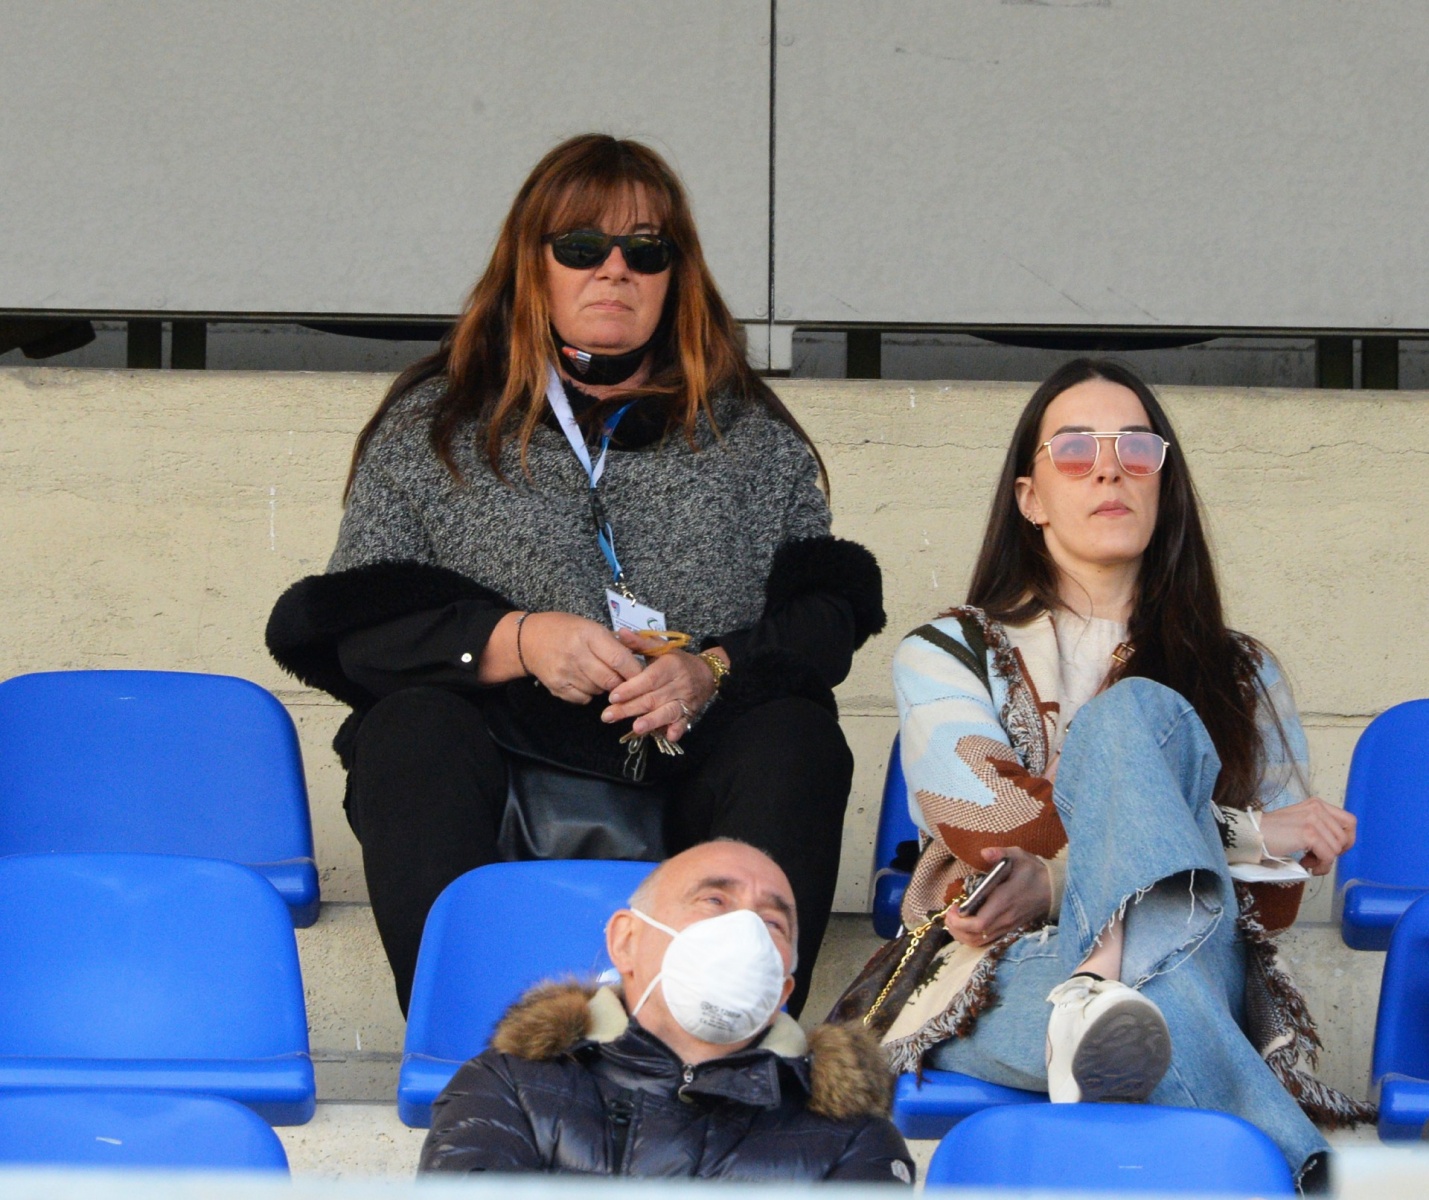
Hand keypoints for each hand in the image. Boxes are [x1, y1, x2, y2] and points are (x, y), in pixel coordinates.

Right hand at [518, 613, 642, 704]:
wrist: (528, 640)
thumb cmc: (564, 629)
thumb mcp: (589, 626)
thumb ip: (613, 643)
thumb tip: (639, 662)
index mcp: (588, 634)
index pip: (619, 659)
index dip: (634, 671)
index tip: (643, 676)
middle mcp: (576, 654)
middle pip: (610, 679)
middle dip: (622, 683)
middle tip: (624, 679)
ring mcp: (565, 673)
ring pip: (598, 690)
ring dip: (605, 687)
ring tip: (600, 675)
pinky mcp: (557, 687)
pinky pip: (584, 698)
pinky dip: (589, 693)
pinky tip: (585, 681)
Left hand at [601, 635, 721, 742]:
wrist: (706, 673)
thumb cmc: (676, 660)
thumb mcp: (660, 648)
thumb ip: (639, 643)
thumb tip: (620, 633)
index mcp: (670, 665)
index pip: (649, 678)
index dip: (631, 688)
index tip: (613, 696)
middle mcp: (679, 683)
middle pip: (653, 698)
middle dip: (630, 708)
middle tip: (608, 716)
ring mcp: (685, 700)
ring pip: (667, 712)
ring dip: (652, 721)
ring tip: (636, 729)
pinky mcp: (691, 713)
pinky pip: (684, 722)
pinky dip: (677, 729)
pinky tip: (668, 736)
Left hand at [944, 847, 1051, 947]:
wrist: (1054, 889)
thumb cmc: (1033, 872)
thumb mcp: (1019, 856)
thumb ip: (1000, 853)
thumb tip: (984, 852)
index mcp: (1004, 901)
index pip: (979, 923)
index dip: (960, 921)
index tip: (953, 907)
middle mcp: (1005, 918)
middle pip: (974, 936)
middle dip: (955, 928)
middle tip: (949, 913)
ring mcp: (1007, 927)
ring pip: (979, 942)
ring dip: (961, 934)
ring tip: (954, 919)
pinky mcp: (1009, 930)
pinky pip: (986, 941)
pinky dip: (971, 936)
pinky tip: (965, 924)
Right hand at [1259, 796, 1356, 875]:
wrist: (1252, 835)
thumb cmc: (1272, 832)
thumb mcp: (1300, 821)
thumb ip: (1319, 826)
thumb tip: (1336, 846)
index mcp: (1316, 804)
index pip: (1350, 821)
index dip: (1347, 839)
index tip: (1334, 850)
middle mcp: (1317, 808)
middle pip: (1345, 838)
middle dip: (1333, 853)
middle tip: (1315, 857)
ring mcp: (1313, 820)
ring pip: (1337, 849)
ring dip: (1324, 861)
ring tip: (1307, 861)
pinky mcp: (1308, 834)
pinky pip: (1328, 856)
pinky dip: (1321, 866)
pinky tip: (1306, 865)